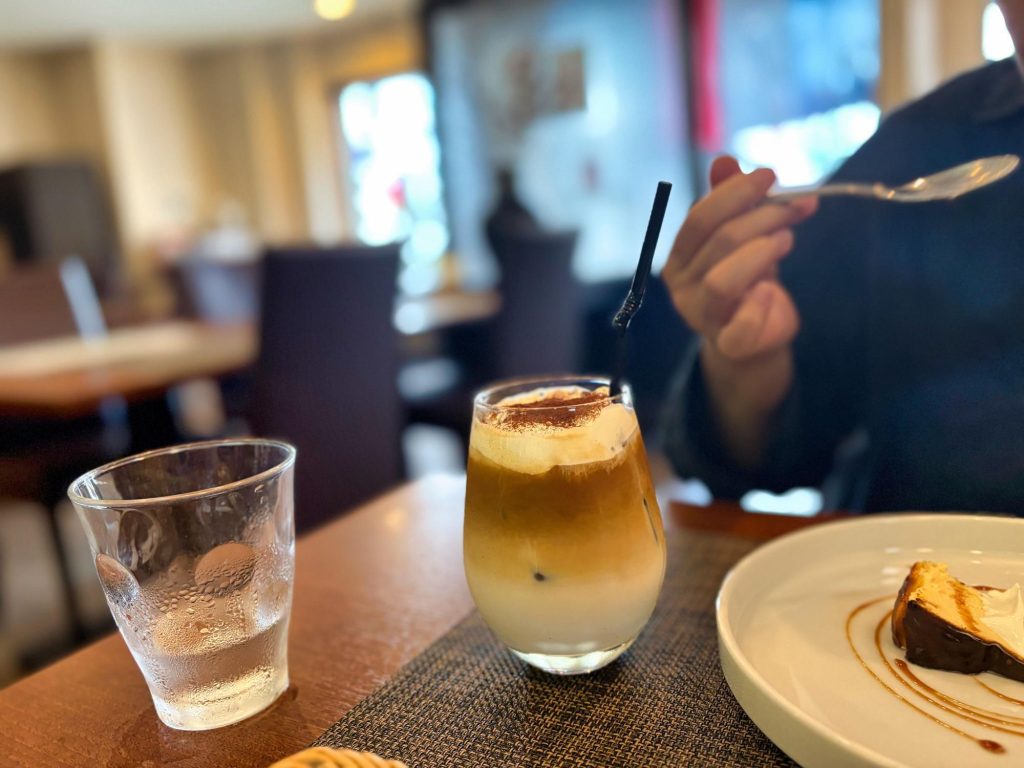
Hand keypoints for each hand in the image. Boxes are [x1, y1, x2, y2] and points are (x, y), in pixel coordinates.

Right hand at [662, 156, 816, 361]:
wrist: (754, 338)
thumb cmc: (746, 279)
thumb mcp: (740, 235)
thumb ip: (729, 201)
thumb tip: (723, 160)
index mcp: (680, 256)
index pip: (699, 219)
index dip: (734, 193)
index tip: (770, 175)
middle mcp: (681, 286)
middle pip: (719, 242)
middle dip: (763, 216)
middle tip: (796, 207)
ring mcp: (700, 317)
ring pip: (724, 279)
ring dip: (762, 252)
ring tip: (787, 240)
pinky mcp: (727, 343)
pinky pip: (741, 325)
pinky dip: (760, 303)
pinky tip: (772, 291)